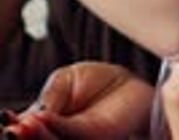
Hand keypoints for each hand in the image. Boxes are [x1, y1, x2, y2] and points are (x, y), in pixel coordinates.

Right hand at [11, 61, 153, 138]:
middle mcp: (60, 138)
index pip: (27, 134)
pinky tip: (44, 118)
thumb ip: (49, 99)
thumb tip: (28, 118)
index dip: (15, 130)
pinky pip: (77, 135)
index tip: (6, 120)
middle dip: (23, 138)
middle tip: (12, 129)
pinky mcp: (99, 138)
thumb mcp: (64, 82)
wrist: (129, 81)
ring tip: (26, 124)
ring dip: (37, 137)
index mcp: (47, 128)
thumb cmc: (96, 83)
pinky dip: (58, 127)